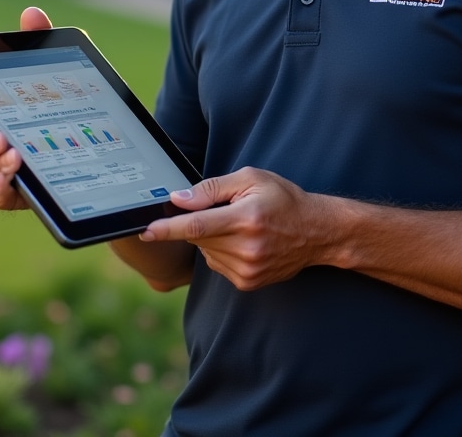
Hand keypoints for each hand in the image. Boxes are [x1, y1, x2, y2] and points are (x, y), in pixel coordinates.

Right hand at [0, 6, 52, 210]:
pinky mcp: (24, 194)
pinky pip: (1, 200)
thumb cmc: (65, 100)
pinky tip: (17, 176)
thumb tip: (31, 13)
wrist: (102, 139)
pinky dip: (2, 190)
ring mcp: (6, 175)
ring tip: (17, 153)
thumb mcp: (58, 67)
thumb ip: (41, 40)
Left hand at [141, 167, 329, 290]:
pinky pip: (217, 265)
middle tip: (221, 210)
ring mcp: (247, 269)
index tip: (145, 230)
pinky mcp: (247, 282)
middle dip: (197, 222)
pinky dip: (220, 251)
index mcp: (246, 218)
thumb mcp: (251, 179)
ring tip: (239, 225)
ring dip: (210, 237)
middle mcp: (246, 248)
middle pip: (198, 237)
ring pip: (205, 252)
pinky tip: (242, 241)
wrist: (316, 232)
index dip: (167, 228)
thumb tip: (179, 199)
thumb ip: (211, 189)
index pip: (197, 225)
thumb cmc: (283, 199)